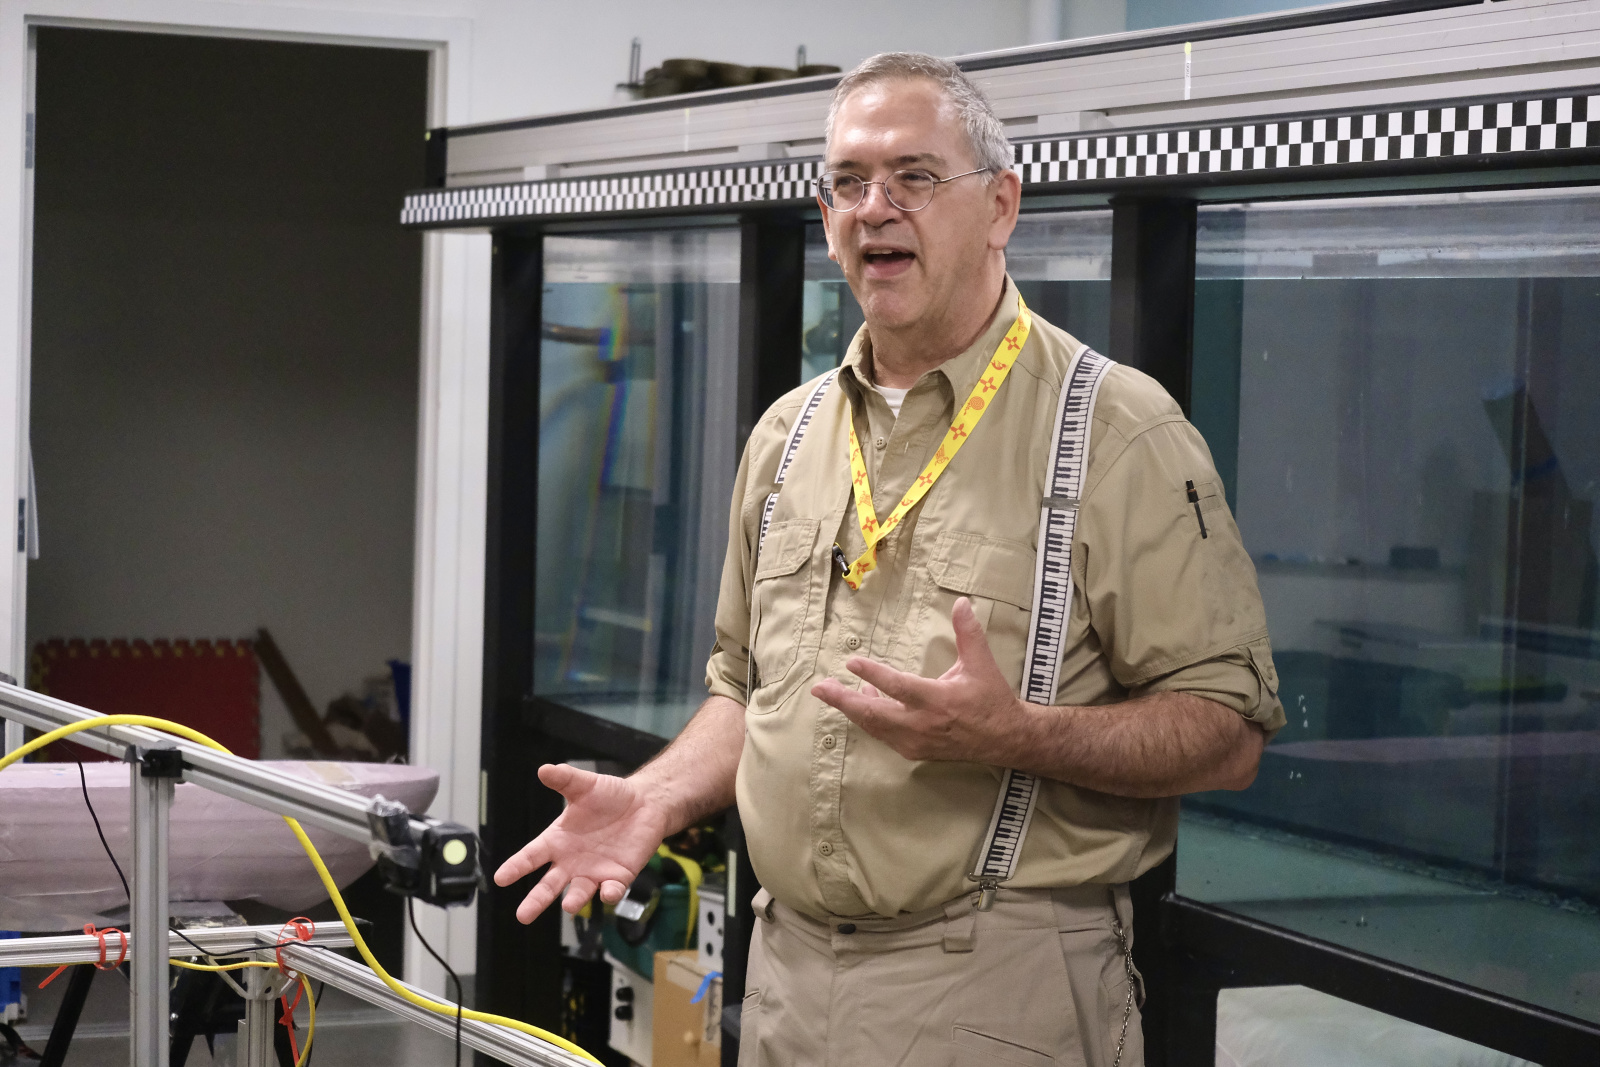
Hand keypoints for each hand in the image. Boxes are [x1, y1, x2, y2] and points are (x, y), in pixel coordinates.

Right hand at [493, 763, 669, 923]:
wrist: (645, 803)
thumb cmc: (610, 796)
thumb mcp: (586, 786)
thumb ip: (565, 779)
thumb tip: (545, 769)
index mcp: (557, 841)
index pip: (531, 856)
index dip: (516, 867)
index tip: (501, 878)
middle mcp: (571, 861)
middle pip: (549, 885)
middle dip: (536, 900)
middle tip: (523, 916)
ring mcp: (594, 871)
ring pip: (579, 892)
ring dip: (574, 900)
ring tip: (569, 906)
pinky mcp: (618, 877)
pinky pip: (612, 890)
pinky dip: (609, 893)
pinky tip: (607, 893)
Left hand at [810, 597, 1027, 763]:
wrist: (1004, 739)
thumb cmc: (991, 698)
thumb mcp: (982, 663)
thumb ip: (968, 633)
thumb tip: (961, 602)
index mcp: (938, 701)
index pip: (899, 687)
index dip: (874, 674)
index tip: (852, 662)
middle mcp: (922, 724)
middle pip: (874, 713)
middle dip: (843, 700)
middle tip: (820, 688)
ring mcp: (916, 741)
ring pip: (874, 726)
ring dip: (851, 708)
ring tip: (833, 691)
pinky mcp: (914, 751)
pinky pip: (882, 735)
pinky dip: (868, 719)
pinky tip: (863, 701)